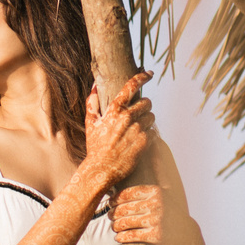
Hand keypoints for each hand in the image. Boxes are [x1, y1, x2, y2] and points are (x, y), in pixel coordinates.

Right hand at [83, 71, 152, 188]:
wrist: (101, 170)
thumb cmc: (95, 147)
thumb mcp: (90, 123)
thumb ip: (92, 103)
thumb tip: (94, 86)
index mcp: (114, 110)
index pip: (131, 86)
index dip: (142, 77)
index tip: (149, 73)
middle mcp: (127, 117)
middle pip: (147, 102)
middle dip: (144, 106)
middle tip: (138, 114)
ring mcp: (137, 130)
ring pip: (151, 116)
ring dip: (147, 121)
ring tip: (137, 129)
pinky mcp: (144, 142)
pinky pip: (153, 132)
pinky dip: (149, 135)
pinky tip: (139, 140)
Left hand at [111, 183, 162, 244]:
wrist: (184, 230)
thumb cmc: (166, 211)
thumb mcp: (158, 196)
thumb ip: (142, 192)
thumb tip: (114, 190)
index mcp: (155, 191)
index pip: (127, 193)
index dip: (115, 199)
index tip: (110, 203)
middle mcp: (156, 203)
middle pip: (124, 209)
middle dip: (113, 214)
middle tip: (110, 216)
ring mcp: (156, 219)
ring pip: (125, 222)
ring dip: (116, 226)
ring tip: (114, 227)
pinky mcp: (156, 235)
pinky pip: (132, 235)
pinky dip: (122, 237)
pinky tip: (119, 237)